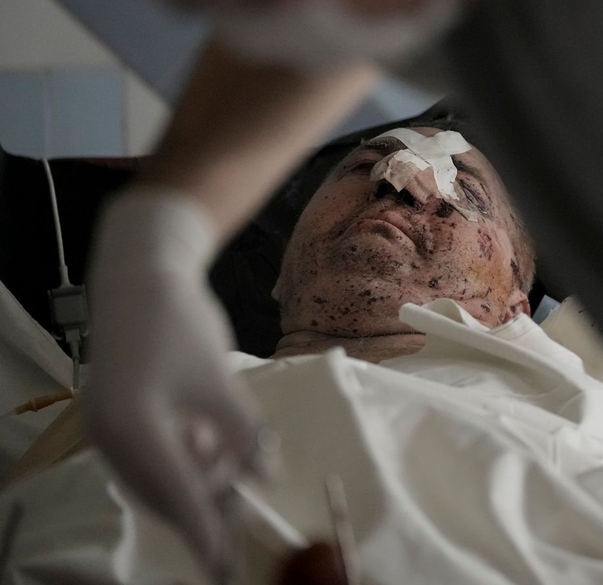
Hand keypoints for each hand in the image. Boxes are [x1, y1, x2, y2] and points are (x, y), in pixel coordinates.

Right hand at [82, 187, 263, 573]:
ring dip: (194, 485)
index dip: (205, 530)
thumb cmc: (181, 324)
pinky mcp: (115, 417)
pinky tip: (212, 454)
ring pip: (155, 479)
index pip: (176, 493)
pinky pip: (149, 457)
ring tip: (235, 481)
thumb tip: (265, 476)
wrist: (141, 275)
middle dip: (201, 510)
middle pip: (160, 494)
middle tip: (242, 519)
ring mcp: (107, 428)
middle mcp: (110, 437)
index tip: (226, 562)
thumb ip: (242, 433)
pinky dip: (182, 462)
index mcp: (132, 428)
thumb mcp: (220, 382)